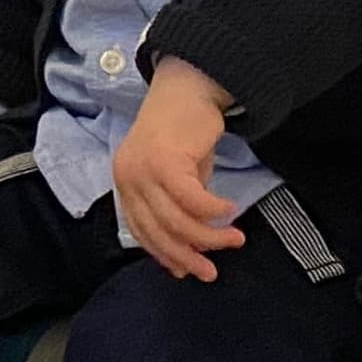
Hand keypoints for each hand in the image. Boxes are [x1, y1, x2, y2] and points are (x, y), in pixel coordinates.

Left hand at [112, 59, 241, 283]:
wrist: (186, 89)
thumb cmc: (183, 137)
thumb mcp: (177, 179)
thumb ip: (179, 211)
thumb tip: (188, 254)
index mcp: (126, 184)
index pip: (142, 231)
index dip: (166, 254)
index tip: (188, 271)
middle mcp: (128, 178)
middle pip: (157, 231)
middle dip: (188, 256)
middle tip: (212, 271)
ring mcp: (143, 169)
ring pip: (175, 220)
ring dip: (209, 237)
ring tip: (235, 239)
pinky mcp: (165, 160)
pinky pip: (192, 199)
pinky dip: (213, 212)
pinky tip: (230, 212)